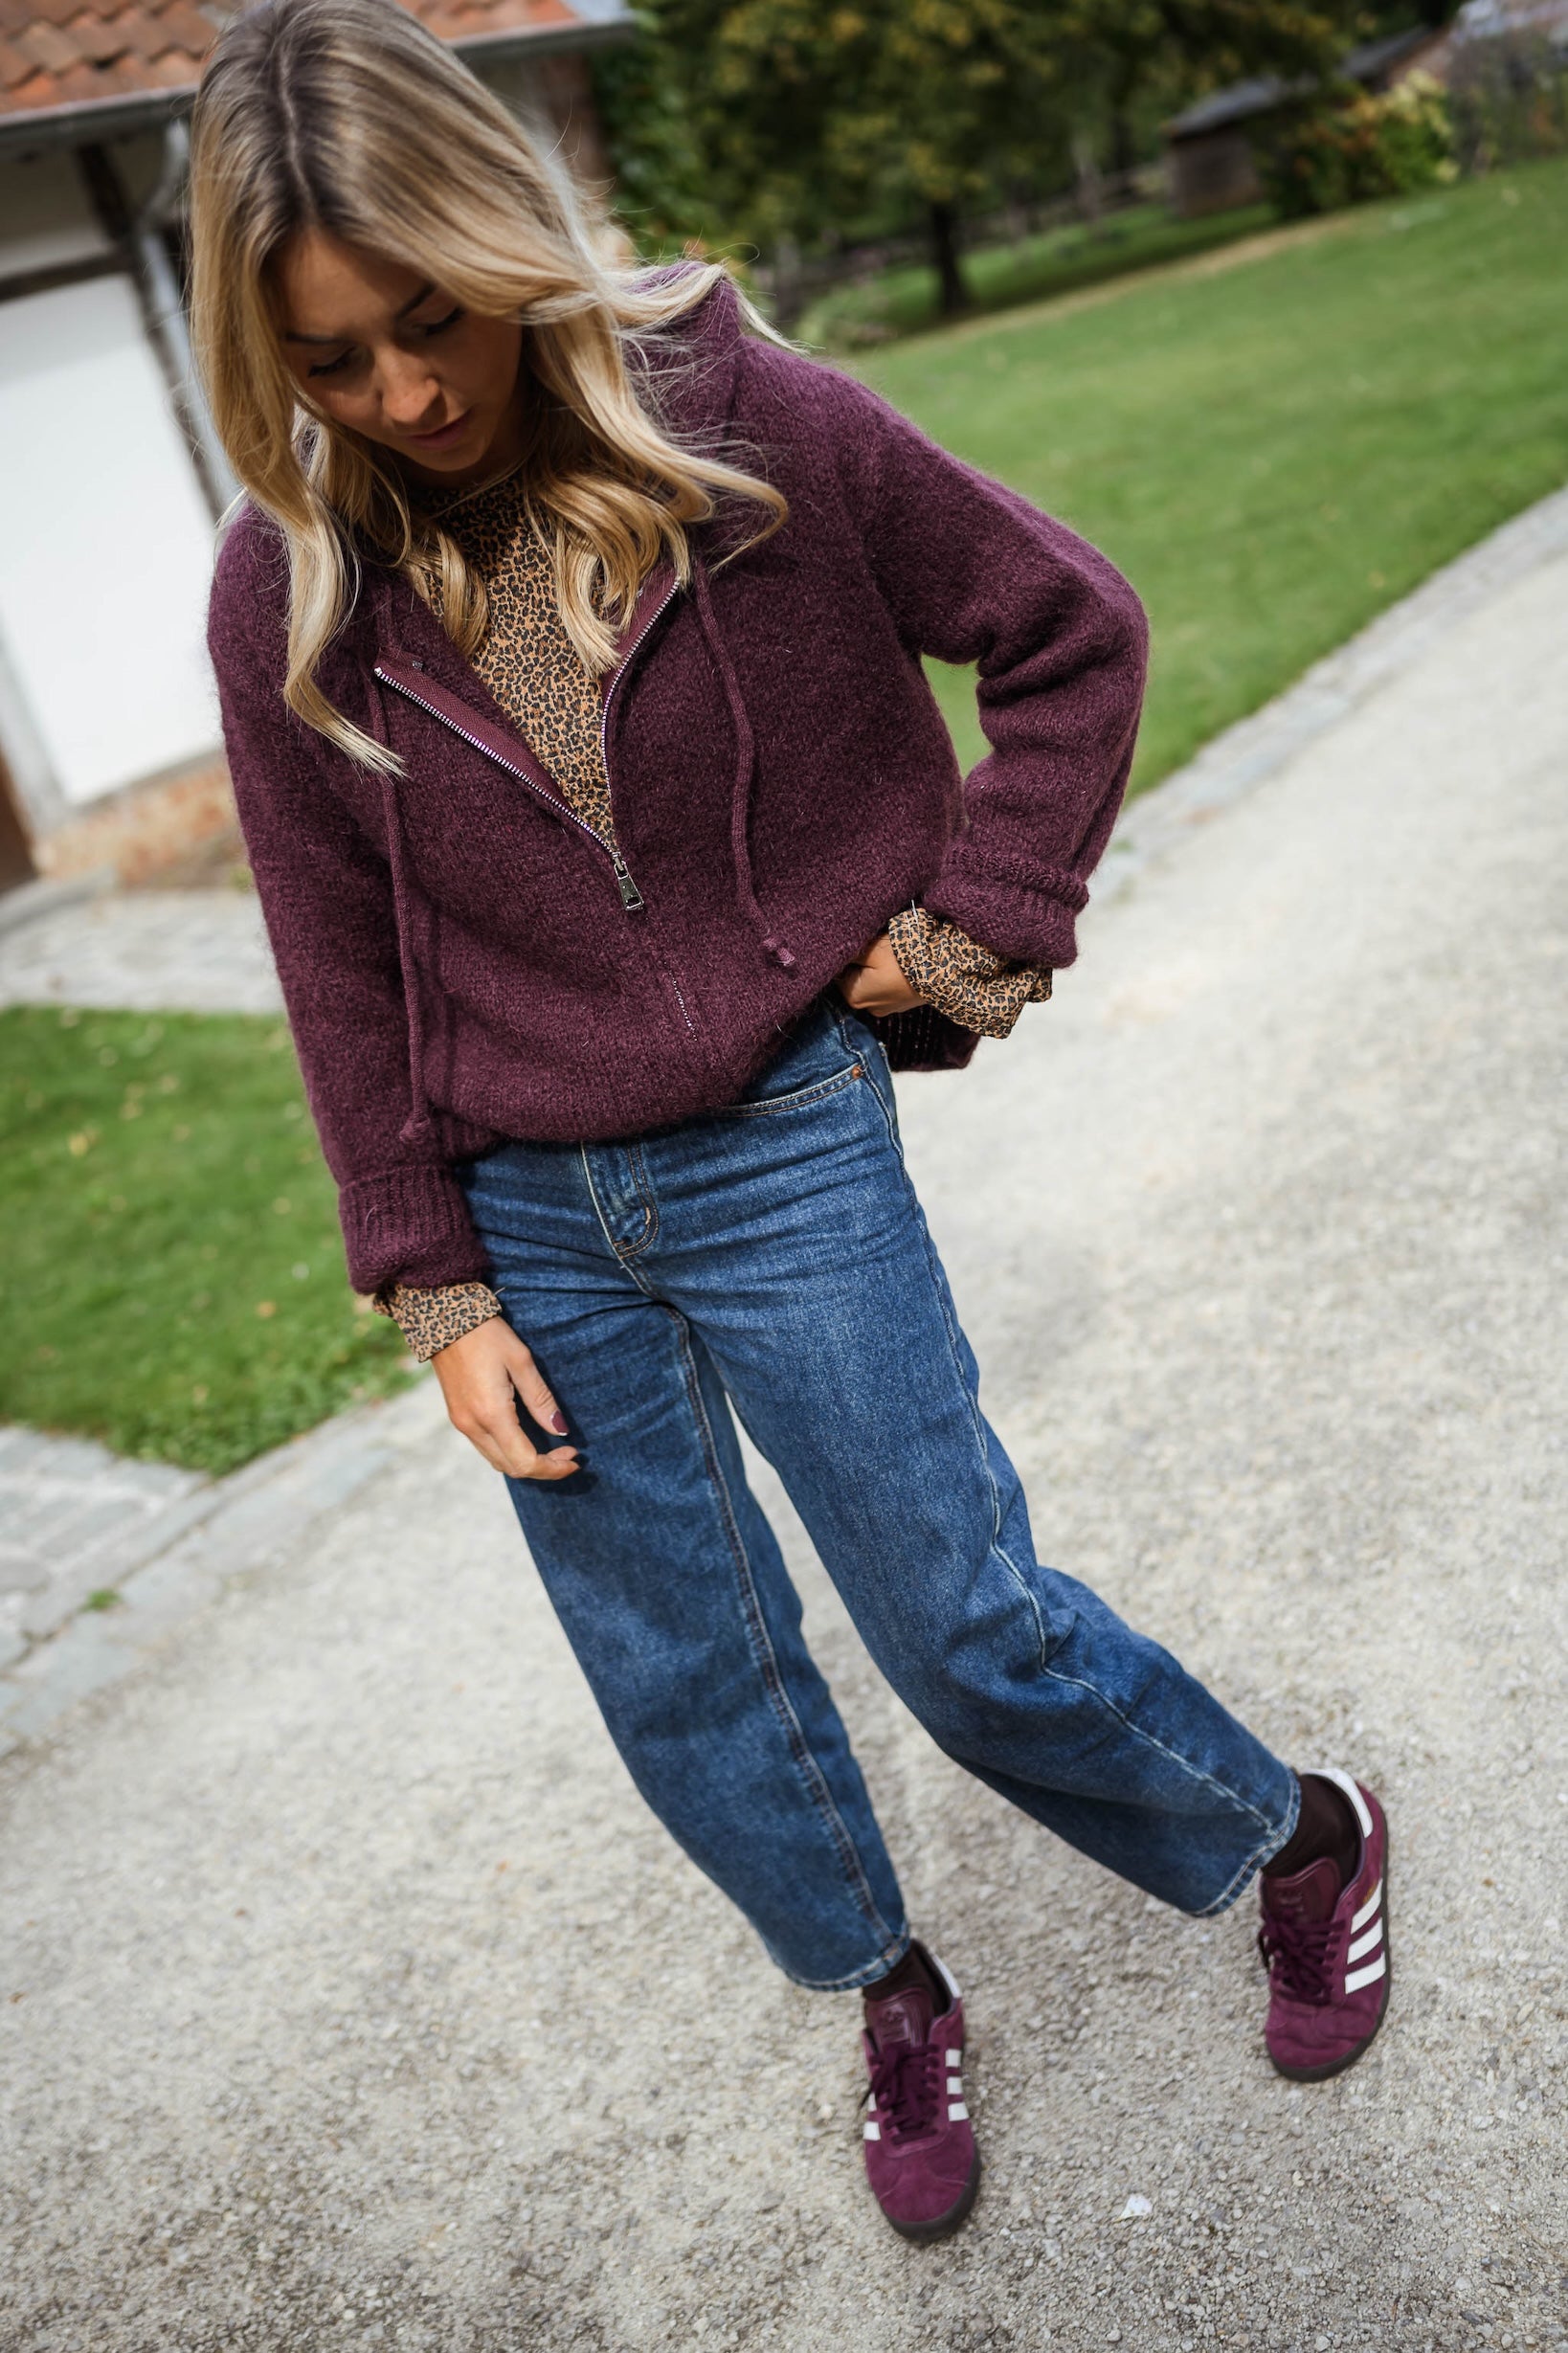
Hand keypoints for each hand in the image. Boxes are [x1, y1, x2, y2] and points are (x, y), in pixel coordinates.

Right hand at [431, 1315, 580, 1479]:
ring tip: (552, 1448)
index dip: (553, 1468)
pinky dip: (509, 1451)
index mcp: (491, 1414)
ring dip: (526, 1462)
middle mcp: (473, 1426)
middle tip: (568, 1454)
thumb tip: (561, 1431)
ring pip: (498, 1461)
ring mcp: (462, 1424)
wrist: (442, 1318)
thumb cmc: (487, 1335)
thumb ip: (541, 1400)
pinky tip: (526, 1435)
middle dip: (544, 1468)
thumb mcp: (521, 1361)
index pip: (526, 1462)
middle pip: (512, 1468)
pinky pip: (486, 1447)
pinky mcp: (457, 1417)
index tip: (575, 1458)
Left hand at [835, 931, 923, 1018]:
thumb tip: (831, 952)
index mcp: (853, 997)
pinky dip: (891, 977)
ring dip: (877, 970)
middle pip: (855, 979)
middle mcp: (868, 1008)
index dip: (847, 957)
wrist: (944, 969)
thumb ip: (847, 952)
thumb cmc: (901, 958)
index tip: (860, 945)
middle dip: (862, 964)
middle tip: (876, 947)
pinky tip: (900, 965)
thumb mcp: (869, 950)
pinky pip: (889, 987)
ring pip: (873, 983)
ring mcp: (887, 1008)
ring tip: (890, 955)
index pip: (838, 973)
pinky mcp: (903, 1003)